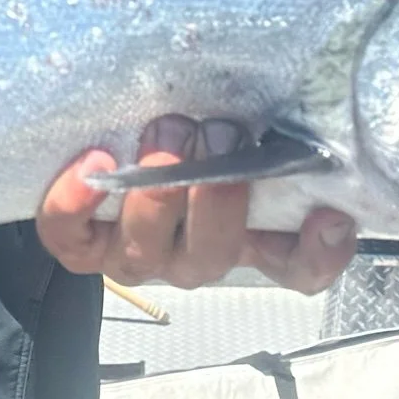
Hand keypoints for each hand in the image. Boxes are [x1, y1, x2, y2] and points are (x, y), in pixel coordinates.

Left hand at [36, 116, 358, 293]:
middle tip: (220, 132)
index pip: (296, 269)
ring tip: (167, 129)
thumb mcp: (240, 138)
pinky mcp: (80, 242)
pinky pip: (69, 236)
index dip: (316, 254)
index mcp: (243, 239)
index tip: (328, 214)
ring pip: (144, 245)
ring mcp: (133, 253)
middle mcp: (190, 257)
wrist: (106, 148)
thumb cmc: (188, 137)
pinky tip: (96, 162)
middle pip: (211, 253)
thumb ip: (281, 147)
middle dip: (218, 192)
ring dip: (158, 186)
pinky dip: (76, 201)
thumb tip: (323, 172)